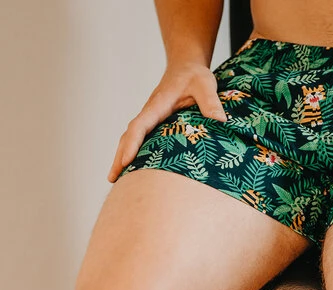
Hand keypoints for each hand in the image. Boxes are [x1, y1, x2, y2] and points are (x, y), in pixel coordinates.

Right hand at [107, 61, 227, 182]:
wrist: (186, 66)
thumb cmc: (195, 75)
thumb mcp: (205, 84)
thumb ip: (211, 101)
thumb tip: (221, 121)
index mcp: (158, 105)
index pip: (140, 125)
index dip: (132, 143)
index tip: (126, 160)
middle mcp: (150, 113)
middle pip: (129, 136)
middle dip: (119, 156)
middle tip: (112, 178)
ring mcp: (151, 120)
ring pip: (132, 139)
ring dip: (122, 157)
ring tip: (115, 180)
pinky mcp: (155, 125)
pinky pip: (140, 140)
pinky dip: (133, 153)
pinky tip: (132, 170)